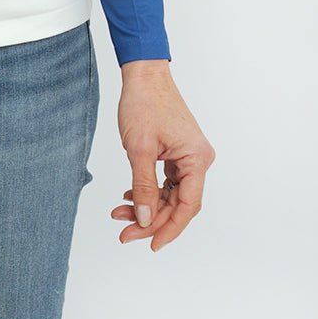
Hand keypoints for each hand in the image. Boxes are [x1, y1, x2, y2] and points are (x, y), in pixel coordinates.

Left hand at [113, 62, 214, 251]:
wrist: (143, 73)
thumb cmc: (144, 103)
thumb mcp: (139, 149)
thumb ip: (143, 187)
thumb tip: (145, 219)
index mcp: (197, 159)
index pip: (187, 206)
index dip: (170, 229)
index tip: (151, 245)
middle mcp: (198, 160)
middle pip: (178, 203)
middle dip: (151, 219)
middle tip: (124, 232)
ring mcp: (188, 156)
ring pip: (170, 194)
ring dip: (146, 206)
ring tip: (119, 214)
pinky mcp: (178, 152)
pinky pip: (166, 181)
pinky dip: (148, 191)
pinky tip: (128, 197)